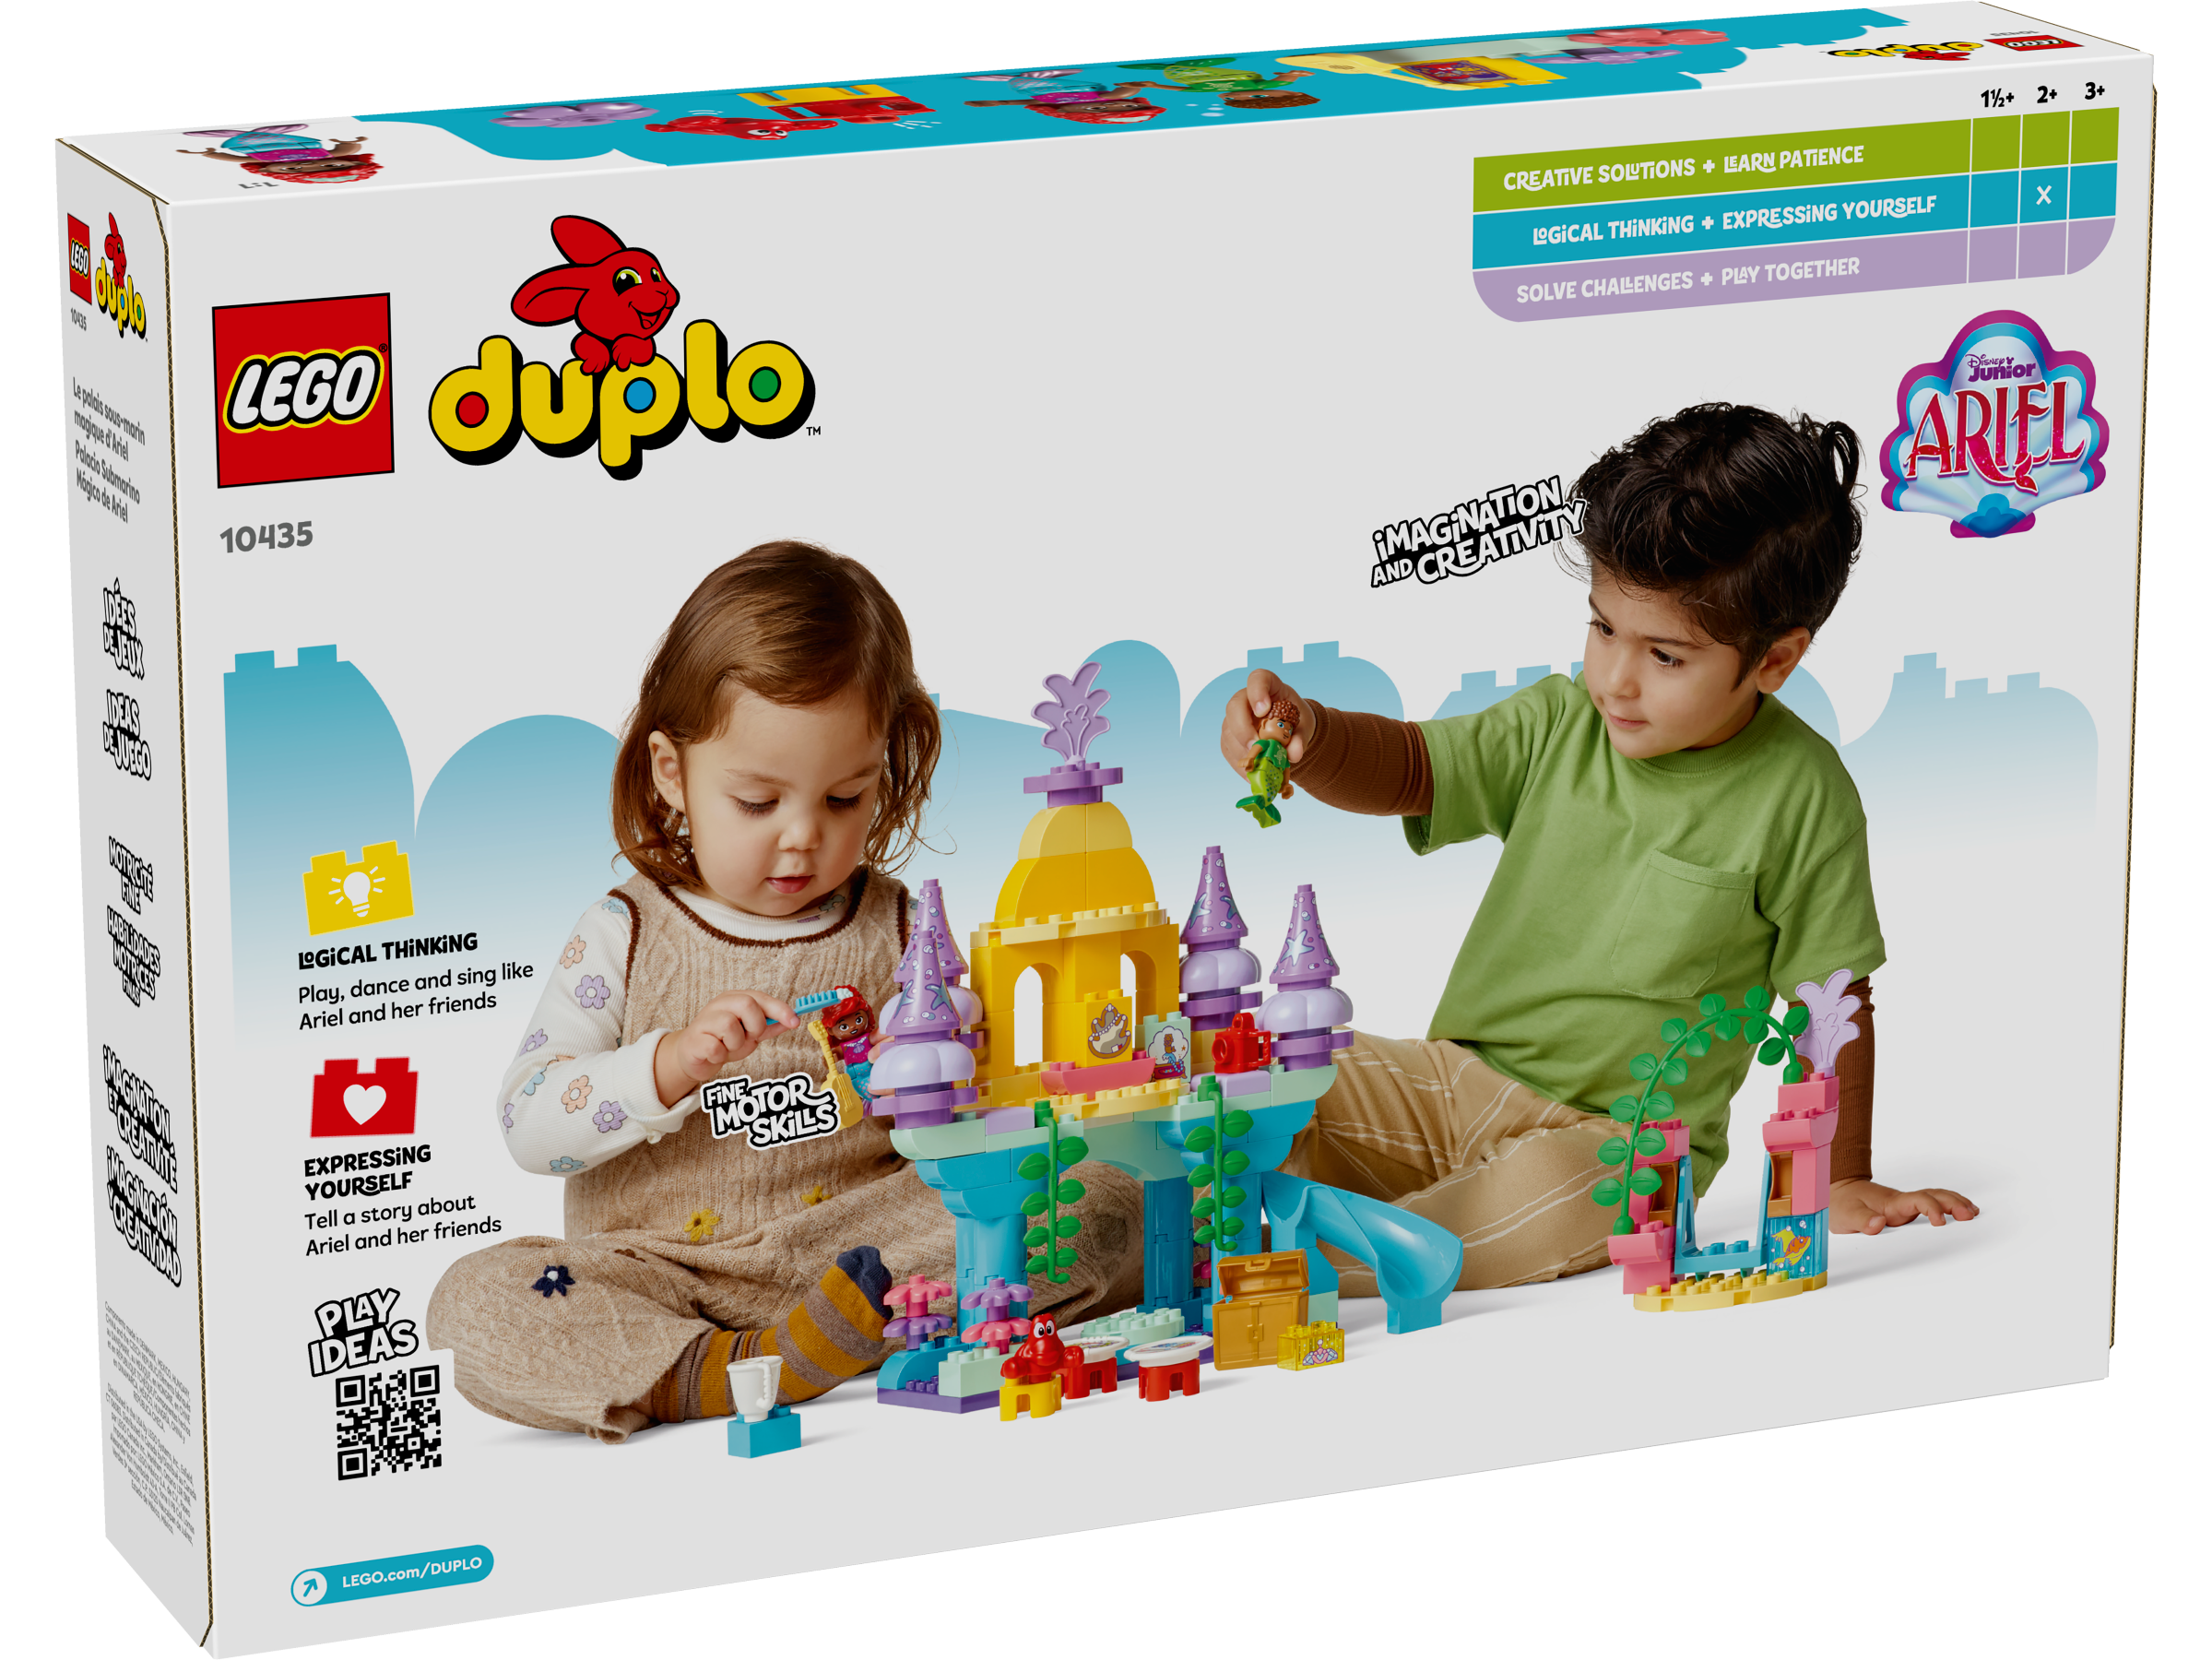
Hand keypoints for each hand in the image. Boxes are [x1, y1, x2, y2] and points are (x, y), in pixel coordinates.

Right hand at [653, 990, 797, 1105]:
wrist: (693, 1057)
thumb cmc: (723, 1041)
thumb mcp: (750, 1034)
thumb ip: (769, 1026)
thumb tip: (791, 1021)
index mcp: (734, 999)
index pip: (761, 998)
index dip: (780, 1009)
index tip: (795, 1022)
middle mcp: (719, 1005)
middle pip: (747, 1005)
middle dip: (756, 1026)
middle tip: (751, 1037)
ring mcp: (704, 1021)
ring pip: (729, 1025)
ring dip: (736, 1043)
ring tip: (728, 1046)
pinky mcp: (694, 1039)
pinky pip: (715, 1047)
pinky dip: (721, 1055)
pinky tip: (716, 1054)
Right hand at [1220, 669, 1311, 792]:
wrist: (1289, 731)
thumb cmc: (1296, 721)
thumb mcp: (1305, 727)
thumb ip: (1300, 738)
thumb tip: (1293, 755)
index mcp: (1268, 687)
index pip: (1257, 679)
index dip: (1257, 692)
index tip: (1263, 710)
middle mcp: (1246, 699)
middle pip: (1234, 706)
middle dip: (1242, 728)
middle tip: (1255, 746)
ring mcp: (1235, 718)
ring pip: (1228, 731)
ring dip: (1241, 751)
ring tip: (1257, 766)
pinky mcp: (1230, 738)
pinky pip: (1228, 750)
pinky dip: (1240, 763)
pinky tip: (1252, 775)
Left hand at [1829, 1177, 1978, 1234]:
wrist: (1835, 1192)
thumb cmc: (1841, 1204)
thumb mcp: (1846, 1214)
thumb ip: (1862, 1220)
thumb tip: (1879, 1223)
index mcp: (1892, 1202)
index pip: (1918, 1200)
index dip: (1932, 1209)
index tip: (1940, 1222)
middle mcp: (1902, 1202)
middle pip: (1934, 1196)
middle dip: (1954, 1203)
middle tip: (1970, 1215)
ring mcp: (1905, 1205)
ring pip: (1935, 1198)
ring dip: (1954, 1203)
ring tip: (1973, 1212)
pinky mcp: (1904, 1210)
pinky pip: (1930, 1204)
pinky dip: (1946, 1206)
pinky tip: (1957, 1213)